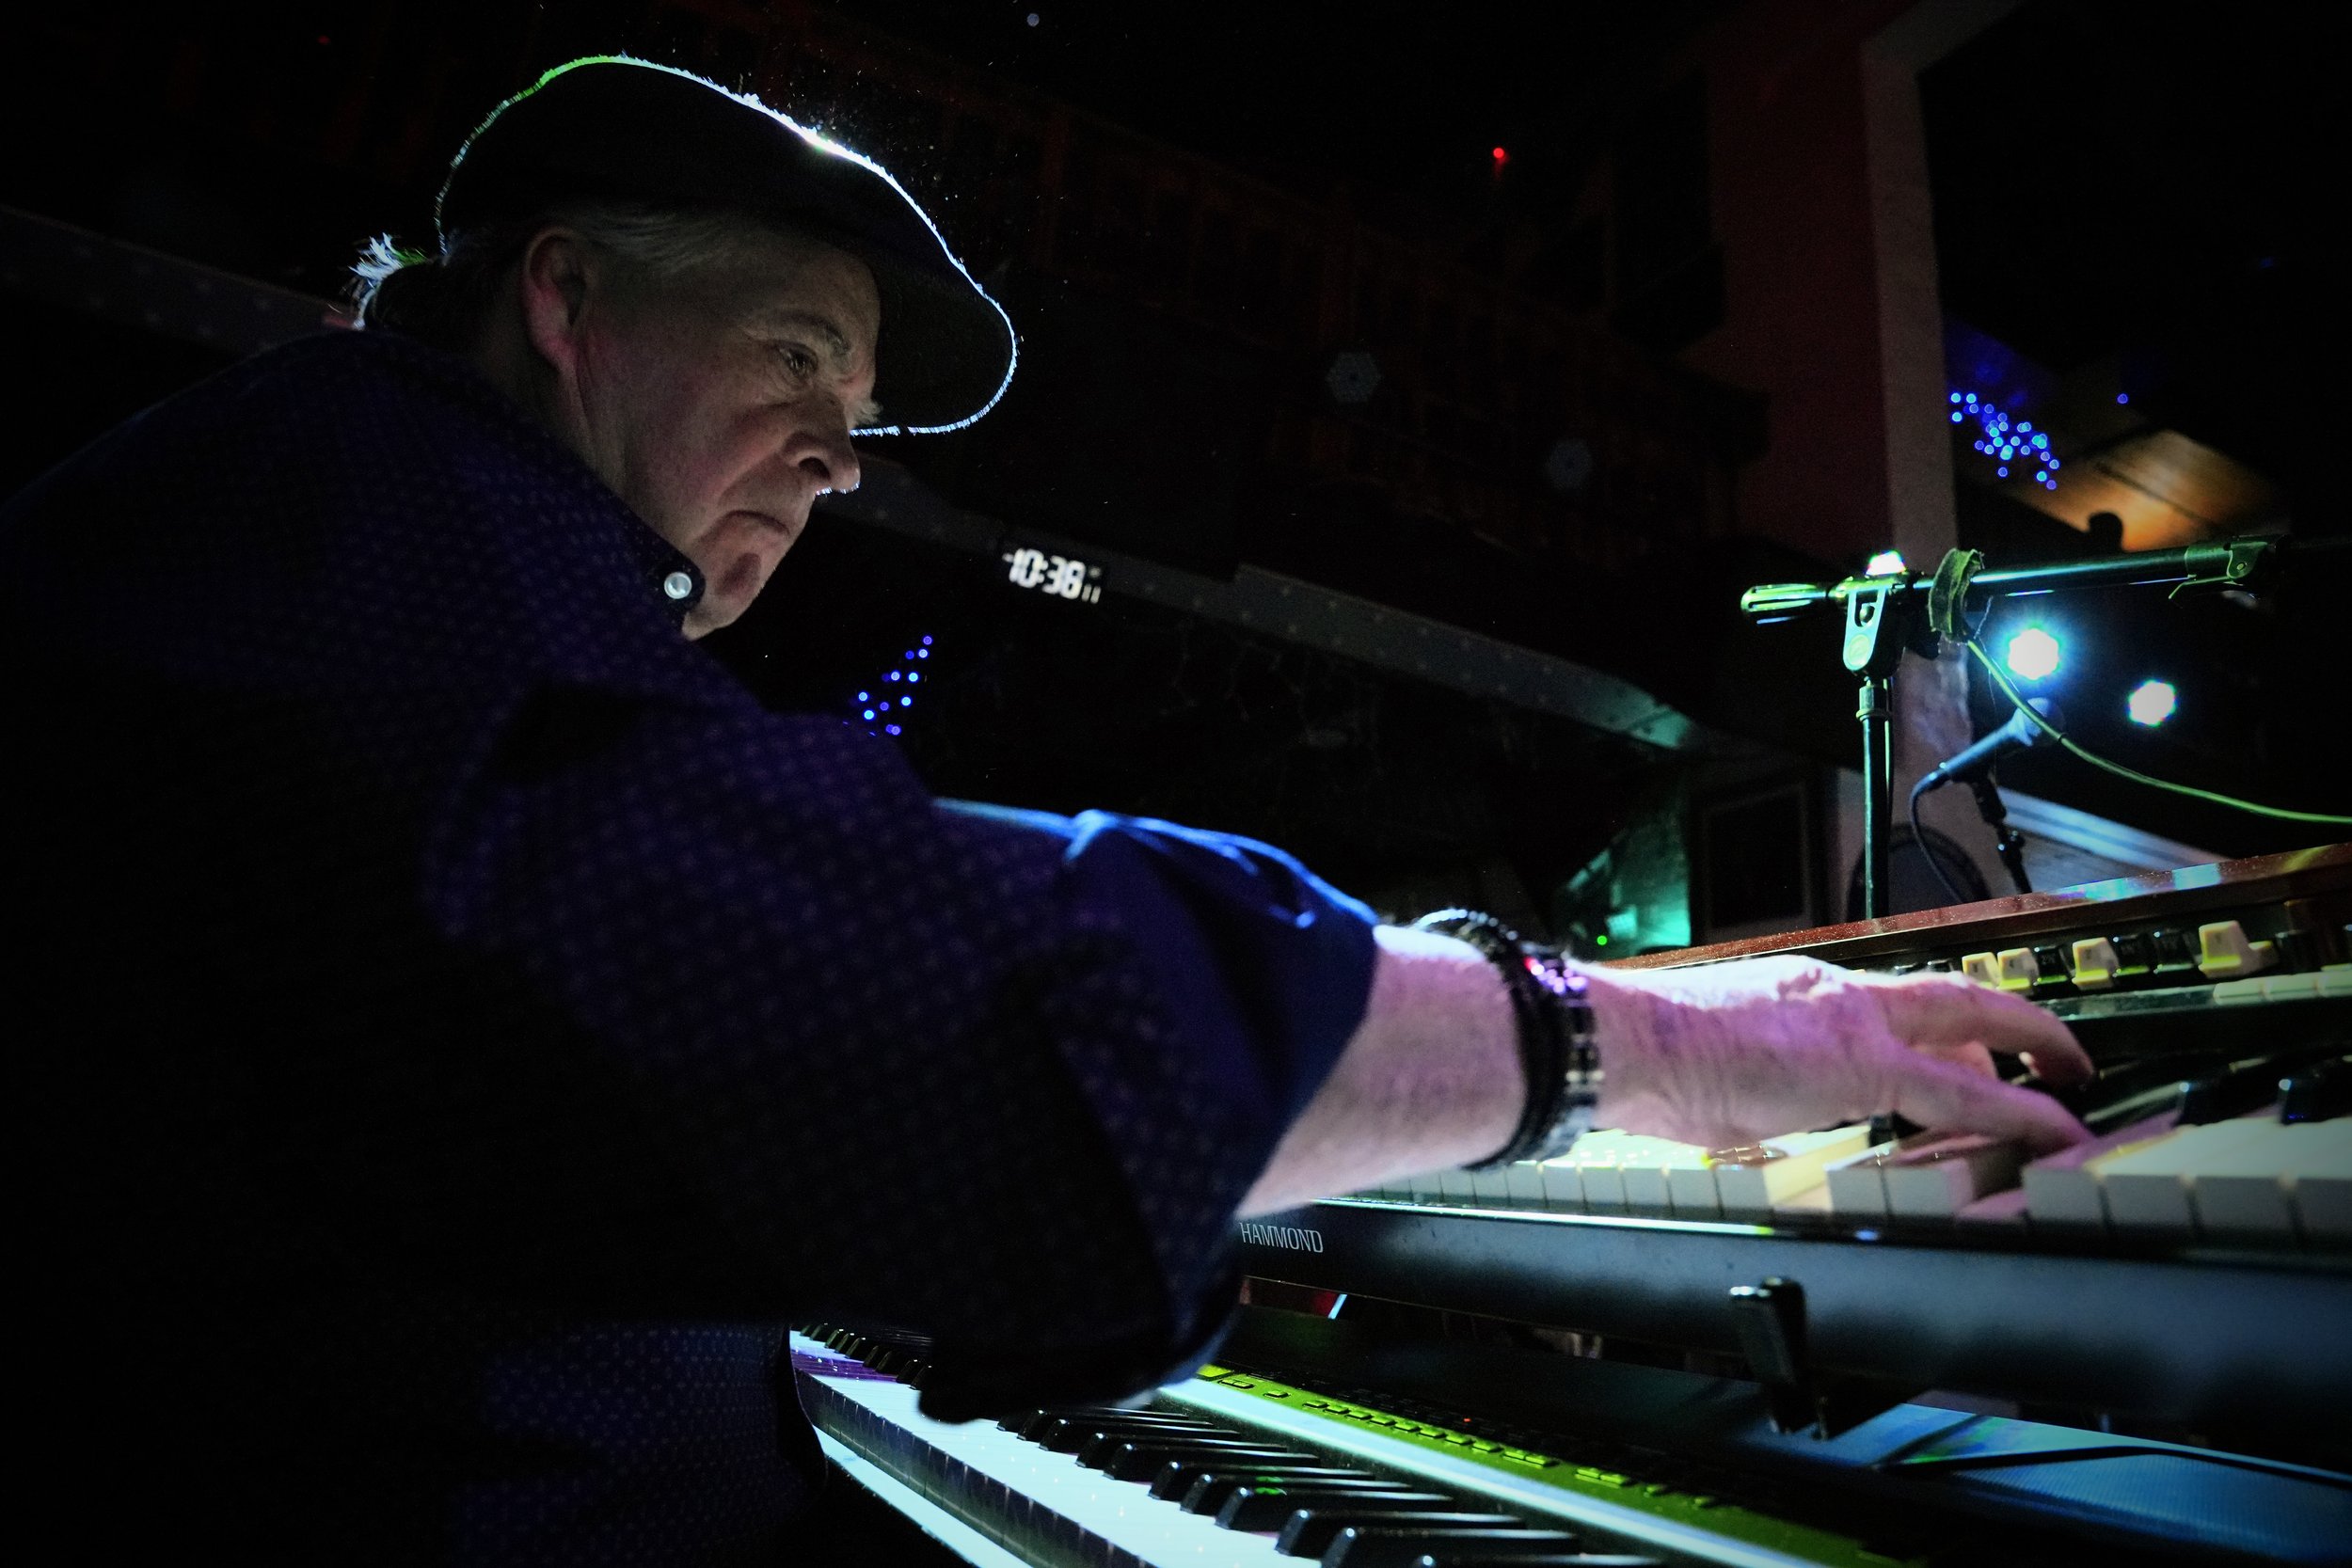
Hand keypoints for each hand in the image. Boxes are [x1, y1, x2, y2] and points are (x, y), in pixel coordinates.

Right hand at [1583, 955, 2093, 1153]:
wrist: (1630, 1042)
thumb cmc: (1650, 1058)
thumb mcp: (1719, 1059)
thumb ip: (1758, 1080)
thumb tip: (1757, 1111)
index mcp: (1803, 995)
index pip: (1894, 1004)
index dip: (1943, 1023)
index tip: (1972, 1043)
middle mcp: (1840, 996)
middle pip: (1953, 998)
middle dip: (2017, 1024)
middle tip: (2060, 1055)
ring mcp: (1857, 1025)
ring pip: (1972, 1036)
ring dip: (2028, 1068)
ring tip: (2069, 1106)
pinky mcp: (1866, 1066)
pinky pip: (1966, 1091)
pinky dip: (2024, 1111)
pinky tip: (2059, 1133)